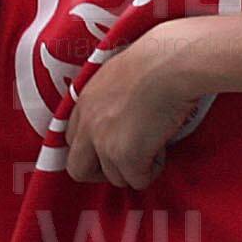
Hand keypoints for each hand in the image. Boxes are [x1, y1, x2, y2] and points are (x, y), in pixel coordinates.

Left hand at [64, 25, 202, 190]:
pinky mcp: (126, 158)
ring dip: (135, 168)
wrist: (169, 63)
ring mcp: (104, 144)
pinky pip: (137, 180)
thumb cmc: (154, 61)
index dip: (93, 148)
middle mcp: (88, 125)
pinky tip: (162, 147)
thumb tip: (119, 116)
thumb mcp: (117, 76)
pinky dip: (152, 170)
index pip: (72, 139)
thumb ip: (107, 99)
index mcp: (84, 102)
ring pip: (114, 177)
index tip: (115, 145)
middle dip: (102, 172)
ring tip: (154, 144)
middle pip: (78, 169)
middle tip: (128, 161)